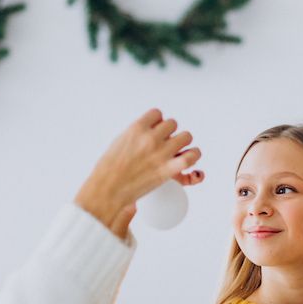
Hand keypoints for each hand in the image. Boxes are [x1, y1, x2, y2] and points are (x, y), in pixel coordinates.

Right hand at [74, 109, 204, 238]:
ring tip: (178, 149)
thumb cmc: (110, 168)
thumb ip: (136, 133)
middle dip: (169, 132)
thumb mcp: (120, 141)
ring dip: (183, 142)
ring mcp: (161, 153)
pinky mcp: (169, 170)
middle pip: (172, 124)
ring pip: (186, 136)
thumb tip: (150, 130)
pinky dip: (193, 155)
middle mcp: (151, 138)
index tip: (155, 130)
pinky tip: (190, 156)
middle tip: (165, 143)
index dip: (157, 122)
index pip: (157, 114)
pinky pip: (191, 156)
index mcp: (137, 128)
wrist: (109, 189)